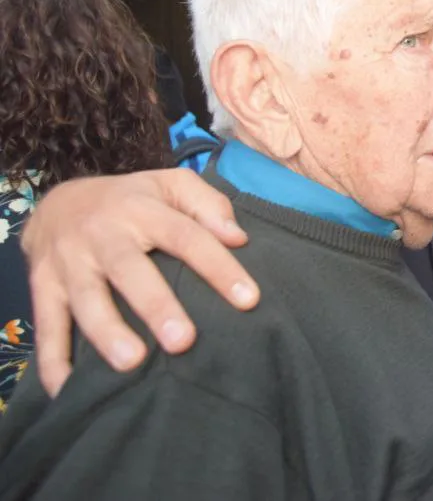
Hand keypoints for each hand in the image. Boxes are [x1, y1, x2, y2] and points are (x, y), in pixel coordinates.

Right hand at [22, 169, 258, 395]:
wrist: (57, 202)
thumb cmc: (133, 200)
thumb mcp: (172, 185)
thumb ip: (210, 206)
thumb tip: (238, 238)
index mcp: (142, 210)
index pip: (186, 236)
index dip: (218, 267)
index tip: (249, 299)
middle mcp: (102, 235)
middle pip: (130, 270)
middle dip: (156, 306)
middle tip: (183, 341)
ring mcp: (68, 263)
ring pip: (86, 299)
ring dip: (107, 333)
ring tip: (131, 364)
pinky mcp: (42, 287)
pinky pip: (46, 326)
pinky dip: (52, 360)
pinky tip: (66, 389)